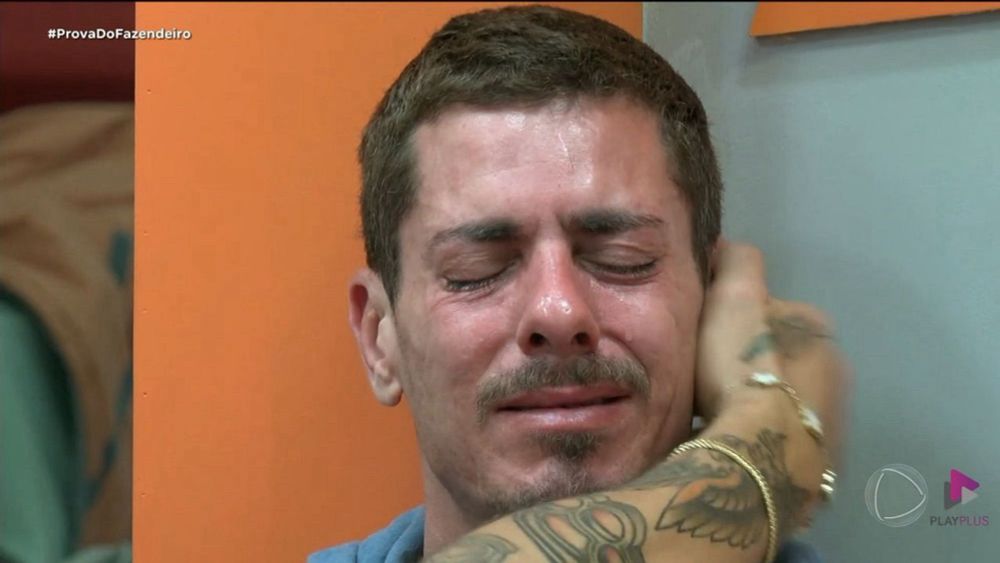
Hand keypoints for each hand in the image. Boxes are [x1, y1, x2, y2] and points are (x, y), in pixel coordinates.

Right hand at [695, 240, 849, 465]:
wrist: (760, 452)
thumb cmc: (744, 368)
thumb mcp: (733, 297)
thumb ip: (736, 262)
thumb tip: (727, 245)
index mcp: (816, 328)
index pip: (770, 312)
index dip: (735, 321)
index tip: (707, 338)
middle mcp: (836, 368)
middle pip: (779, 356)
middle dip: (750, 363)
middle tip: (710, 378)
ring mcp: (833, 418)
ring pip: (782, 396)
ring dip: (758, 400)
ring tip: (720, 413)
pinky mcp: (822, 459)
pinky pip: (784, 435)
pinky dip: (765, 434)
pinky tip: (738, 440)